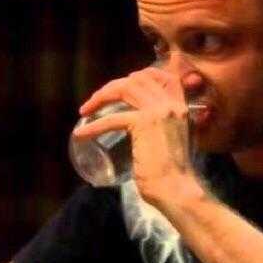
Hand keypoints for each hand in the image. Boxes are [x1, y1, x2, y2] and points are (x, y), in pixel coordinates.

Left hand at [73, 67, 201, 205]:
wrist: (176, 187)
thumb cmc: (173, 172)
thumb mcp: (173, 139)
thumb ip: (163, 127)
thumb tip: (142, 128)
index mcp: (181, 107)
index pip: (166, 76)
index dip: (144, 75)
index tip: (127, 83)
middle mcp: (172, 104)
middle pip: (139, 79)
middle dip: (113, 86)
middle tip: (97, 100)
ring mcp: (159, 112)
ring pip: (125, 89)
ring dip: (101, 97)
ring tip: (86, 110)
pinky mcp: (143, 125)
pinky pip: (112, 119)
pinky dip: (93, 127)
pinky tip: (81, 134)